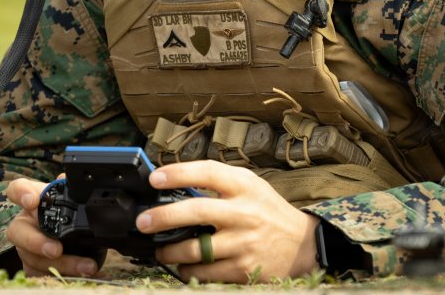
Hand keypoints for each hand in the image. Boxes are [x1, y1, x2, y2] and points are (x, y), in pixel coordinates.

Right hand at [5, 177, 100, 277]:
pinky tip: (83, 275)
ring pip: (33, 259)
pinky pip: (42, 276)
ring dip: (62, 264)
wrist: (79, 244)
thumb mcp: (71, 202)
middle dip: (36, 242)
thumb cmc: (68, 217)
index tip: (33, 201)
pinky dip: (64, 276)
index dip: (20, 194)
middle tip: (56, 249)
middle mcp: (25, 225)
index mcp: (32, 202)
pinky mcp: (34, 269)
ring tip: (86, 266)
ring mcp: (26, 249)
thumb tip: (66, 180)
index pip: (16, 190)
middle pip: (17, 232)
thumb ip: (69, 191)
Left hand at [136, 160, 319, 282]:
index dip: (179, 173)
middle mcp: (244, 213)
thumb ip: (218, 183)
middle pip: (196, 211)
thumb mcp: (249, 186)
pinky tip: (183, 266)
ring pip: (197, 248)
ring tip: (159, 250)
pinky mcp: (244, 269)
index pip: (208, 173)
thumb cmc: (267, 211)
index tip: (155, 178)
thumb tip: (173, 183)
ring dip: (171, 251)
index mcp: (245, 187)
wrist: (301, 245)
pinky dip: (189, 270)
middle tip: (143, 222)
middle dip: (163, 217)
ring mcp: (244, 243)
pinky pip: (206, 272)